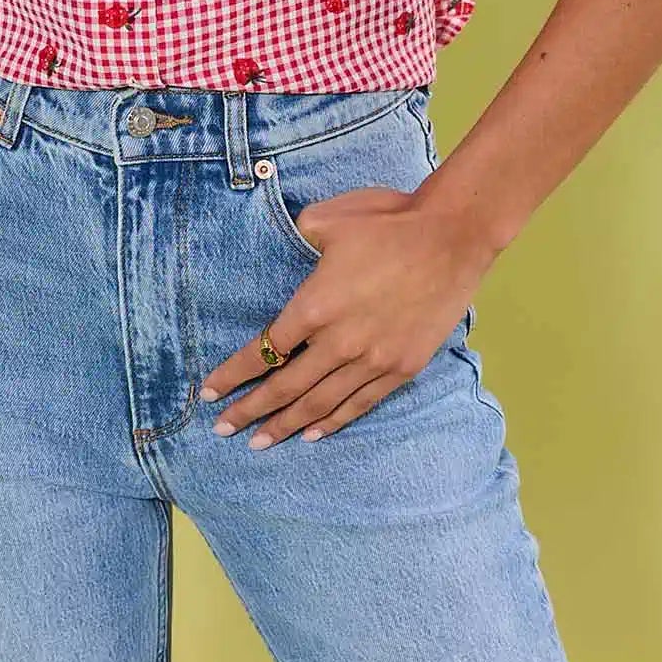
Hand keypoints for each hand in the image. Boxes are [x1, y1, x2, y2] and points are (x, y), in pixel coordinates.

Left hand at [200, 183, 492, 446]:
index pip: (264, 351)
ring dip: (287, 425)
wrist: (451, 236)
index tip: (209, 394)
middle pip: (285, 387)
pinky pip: (360, 404)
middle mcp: (339, 342)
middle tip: (223, 430)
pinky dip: (334, 422)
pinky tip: (313, 433)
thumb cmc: (387, 221)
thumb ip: (296, 240)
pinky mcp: (402, 367)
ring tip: (260, 441)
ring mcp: (373, 359)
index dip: (234, 375)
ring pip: (320, 403)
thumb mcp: (327, 219)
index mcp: (314, 305)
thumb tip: (285, 247)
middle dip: (250, 411)